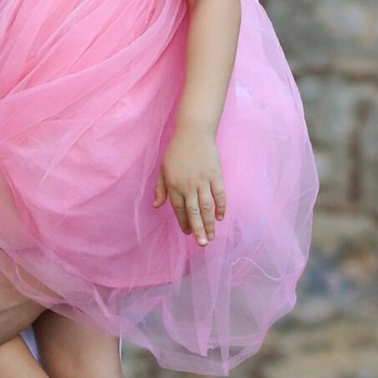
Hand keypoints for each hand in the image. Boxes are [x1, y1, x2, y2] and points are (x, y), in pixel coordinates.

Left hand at [155, 123, 225, 247]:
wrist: (193, 132)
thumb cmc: (176, 151)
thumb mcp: (163, 169)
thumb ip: (160, 189)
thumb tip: (156, 206)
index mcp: (174, 185)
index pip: (179, 209)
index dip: (184, 223)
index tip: (187, 233)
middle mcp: (188, 185)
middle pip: (194, 212)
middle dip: (197, 230)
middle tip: (201, 244)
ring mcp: (203, 181)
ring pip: (207, 207)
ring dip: (209, 223)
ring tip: (211, 237)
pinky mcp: (216, 175)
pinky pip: (220, 195)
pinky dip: (221, 207)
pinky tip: (220, 217)